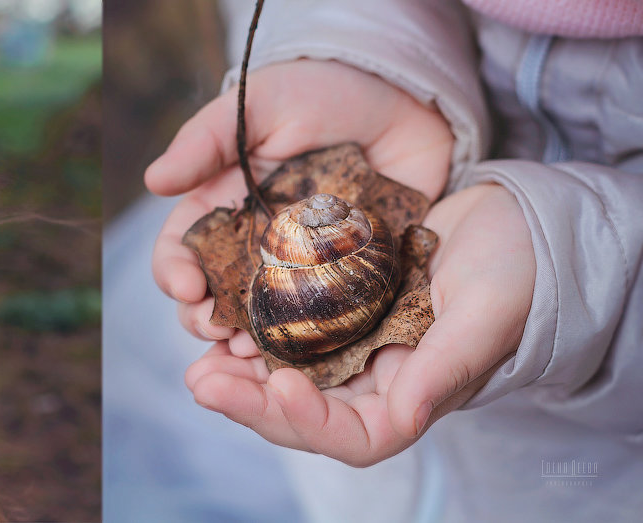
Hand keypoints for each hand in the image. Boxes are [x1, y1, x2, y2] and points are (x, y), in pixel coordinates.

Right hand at [146, 59, 452, 344]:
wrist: (404, 99)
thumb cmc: (320, 93)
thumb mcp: (257, 105)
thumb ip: (205, 141)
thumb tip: (154, 180)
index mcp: (218, 212)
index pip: (179, 253)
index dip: (174, 274)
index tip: (186, 286)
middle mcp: (250, 251)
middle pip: (211, 302)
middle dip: (204, 322)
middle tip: (216, 330)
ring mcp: (299, 274)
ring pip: (260, 327)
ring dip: (248, 347)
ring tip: (252, 355)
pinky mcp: (347, 287)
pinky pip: (323, 328)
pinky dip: (309, 350)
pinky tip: (305, 360)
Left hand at [185, 183, 533, 465]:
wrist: (512, 221)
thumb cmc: (514, 267)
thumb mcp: (487, 310)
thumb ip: (446, 367)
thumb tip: (403, 416)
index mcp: (415, 395)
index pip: (359, 437)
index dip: (313, 422)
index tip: (278, 387)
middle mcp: (377, 384)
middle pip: (306, 416)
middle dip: (252, 406)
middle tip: (201, 382)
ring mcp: (352, 351)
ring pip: (285, 380)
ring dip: (239, 378)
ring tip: (196, 366)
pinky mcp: (334, 315)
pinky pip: (284, 336)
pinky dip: (251, 335)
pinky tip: (216, 324)